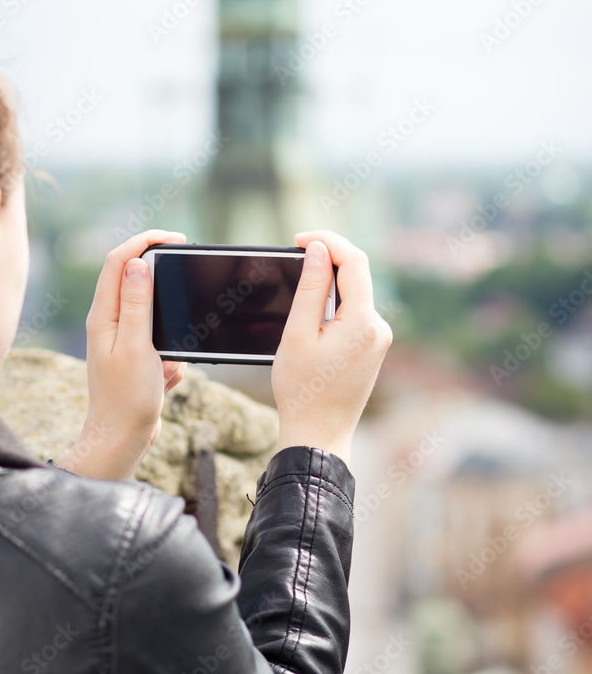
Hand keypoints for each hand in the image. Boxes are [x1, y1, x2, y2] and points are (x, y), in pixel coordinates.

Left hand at [60, 229, 186, 478]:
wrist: (121, 441)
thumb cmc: (126, 398)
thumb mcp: (137, 346)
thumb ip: (137, 303)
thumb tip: (138, 262)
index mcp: (103, 315)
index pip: (119, 260)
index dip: (145, 241)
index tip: (176, 239)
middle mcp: (108, 321)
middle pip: (133, 278)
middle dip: (164, 282)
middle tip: (187, 287)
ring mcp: (121, 338)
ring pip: (152, 312)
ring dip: (170, 326)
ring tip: (172, 358)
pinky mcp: (134, 355)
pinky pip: (160, 340)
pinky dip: (171, 353)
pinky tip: (168, 377)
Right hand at [271, 230, 391, 467]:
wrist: (318, 435)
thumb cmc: (302, 390)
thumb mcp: (298, 334)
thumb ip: (310, 288)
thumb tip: (318, 250)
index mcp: (363, 322)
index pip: (353, 261)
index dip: (327, 241)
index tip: (298, 238)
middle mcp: (379, 327)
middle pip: (357, 274)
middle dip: (328, 256)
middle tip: (295, 250)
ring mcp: (378, 339)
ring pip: (355, 293)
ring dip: (330, 280)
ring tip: (299, 280)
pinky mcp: (372, 348)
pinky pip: (355, 312)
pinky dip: (335, 301)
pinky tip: (312, 310)